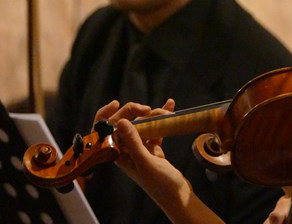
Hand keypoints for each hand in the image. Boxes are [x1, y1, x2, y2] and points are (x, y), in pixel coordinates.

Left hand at [94, 100, 224, 223]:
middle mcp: (127, 150)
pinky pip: (156, 129)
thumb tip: (122, 122)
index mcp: (119, 154)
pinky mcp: (153, 148)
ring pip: (143, 124)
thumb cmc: (160, 184)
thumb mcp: (146, 162)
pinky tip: (170, 108)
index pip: (106, 132)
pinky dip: (163, 119)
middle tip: (149, 110)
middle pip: (126, 123)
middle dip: (136, 112)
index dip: (107, 116)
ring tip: (168, 112)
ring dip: (155, 115)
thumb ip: (134, 142)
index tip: (117, 103)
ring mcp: (141, 148)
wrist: (177, 195)